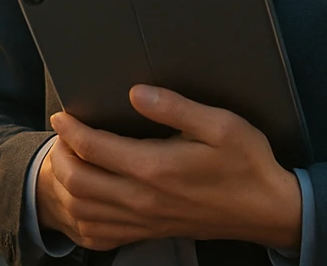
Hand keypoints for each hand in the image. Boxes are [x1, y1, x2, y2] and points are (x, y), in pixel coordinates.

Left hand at [35, 85, 301, 251]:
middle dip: (60, 156)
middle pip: (79, 181)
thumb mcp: (220, 124)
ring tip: (68, 160)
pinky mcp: (151, 231)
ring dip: (67, 185)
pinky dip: (81, 217)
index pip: (95, 147)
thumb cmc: (246, 163)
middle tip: (61, 136)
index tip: (63, 114)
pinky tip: (83, 201)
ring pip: (84, 209)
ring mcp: (145, 220)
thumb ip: (175, 107)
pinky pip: (101, 233)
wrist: (266, 209)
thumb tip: (136, 93)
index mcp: (156, 167)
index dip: (71, 129)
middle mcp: (143, 198)